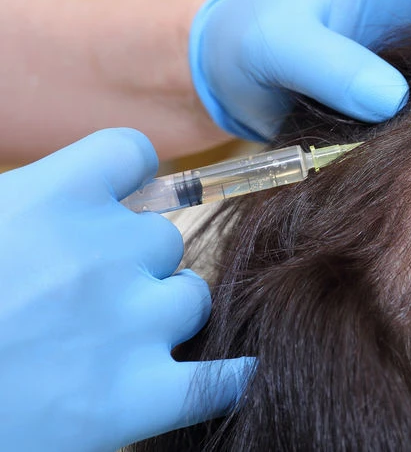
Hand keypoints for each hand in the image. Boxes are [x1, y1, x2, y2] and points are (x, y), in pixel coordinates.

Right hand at [0, 129, 253, 450]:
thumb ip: (34, 200)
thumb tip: (90, 189)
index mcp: (53, 199)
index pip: (132, 153)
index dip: (128, 176)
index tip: (118, 197)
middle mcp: (102, 253)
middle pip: (161, 239)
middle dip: (132, 264)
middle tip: (82, 297)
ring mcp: (125, 325)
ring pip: (190, 297)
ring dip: (163, 314)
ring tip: (111, 342)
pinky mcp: (131, 399)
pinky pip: (217, 381)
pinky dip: (228, 379)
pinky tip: (235, 374)